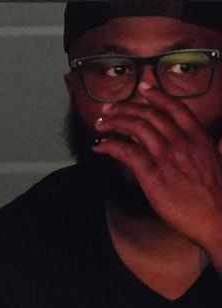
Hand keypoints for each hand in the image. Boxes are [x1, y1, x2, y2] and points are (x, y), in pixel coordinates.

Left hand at [93, 81, 221, 254]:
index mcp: (199, 137)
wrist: (218, 218)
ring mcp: (167, 157)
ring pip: (135, 127)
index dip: (156, 94)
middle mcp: (182, 142)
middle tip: (110, 109)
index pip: (174, 107)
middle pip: (150, 114)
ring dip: (114, 123)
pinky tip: (100, 146)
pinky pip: (125, 151)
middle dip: (126, 108)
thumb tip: (220, 142)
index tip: (142, 88)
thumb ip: (217, 148)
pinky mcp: (152, 175)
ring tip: (101, 125)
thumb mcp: (221, 161)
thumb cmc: (218, 196)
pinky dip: (109, 145)